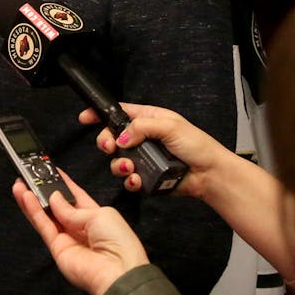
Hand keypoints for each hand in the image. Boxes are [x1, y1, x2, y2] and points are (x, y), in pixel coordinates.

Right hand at [11, 170, 148, 294]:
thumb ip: (72, 208)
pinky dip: (34, 212)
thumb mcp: (99, 215)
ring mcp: (68, 239)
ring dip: (32, 200)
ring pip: (46, 216)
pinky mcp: (57, 249)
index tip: (50, 170)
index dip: (62, 183)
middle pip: (57, 206)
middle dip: (44, 191)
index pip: (75, 196)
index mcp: (96, 216)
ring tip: (19, 183)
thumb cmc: (118, 241)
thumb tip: (54, 198)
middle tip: (29, 175)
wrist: (118, 274)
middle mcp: (80, 228)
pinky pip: (44, 227)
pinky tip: (25, 197)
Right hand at [82, 103, 230, 200]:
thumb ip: (142, 127)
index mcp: (149, 120)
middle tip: (110, 147)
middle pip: (113, 138)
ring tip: (128, 167)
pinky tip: (137, 180)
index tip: (85, 118)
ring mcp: (144, 159)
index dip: (101, 114)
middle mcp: (143, 139)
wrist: (209, 174)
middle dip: (106, 143)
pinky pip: (129, 180)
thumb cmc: (196, 145)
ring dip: (118, 165)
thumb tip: (121, 138)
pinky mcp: (146, 178)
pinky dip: (130, 181)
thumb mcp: (170, 126)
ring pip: (118, 161)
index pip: (120, 113)